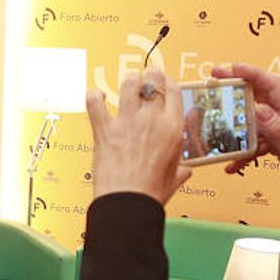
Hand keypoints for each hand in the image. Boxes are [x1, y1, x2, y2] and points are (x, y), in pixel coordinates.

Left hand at [87, 69, 190, 204]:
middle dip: (150, 76)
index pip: (174, 90)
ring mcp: (127, 121)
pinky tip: (98, 96)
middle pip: (153, 80)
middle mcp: (151, 119)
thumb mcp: (174, 179)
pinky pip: (95, 102)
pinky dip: (94, 96)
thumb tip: (185, 171)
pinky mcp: (104, 129)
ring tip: (127, 84)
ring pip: (129, 83)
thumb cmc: (150, 194)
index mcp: (172, 128)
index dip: (168, 83)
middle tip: (146, 79)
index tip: (165, 85)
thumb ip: (180, 169)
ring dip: (128, 80)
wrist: (128, 203)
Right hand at [212, 63, 279, 219]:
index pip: (272, 85)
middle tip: (216, 79)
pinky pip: (256, 140)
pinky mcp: (277, 141)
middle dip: (237, 84)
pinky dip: (243, 150)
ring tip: (217, 116)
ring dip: (236, 117)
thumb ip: (277, 129)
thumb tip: (258, 109)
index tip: (232, 68)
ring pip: (254, 117)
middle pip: (259, 94)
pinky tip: (233, 163)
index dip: (252, 73)